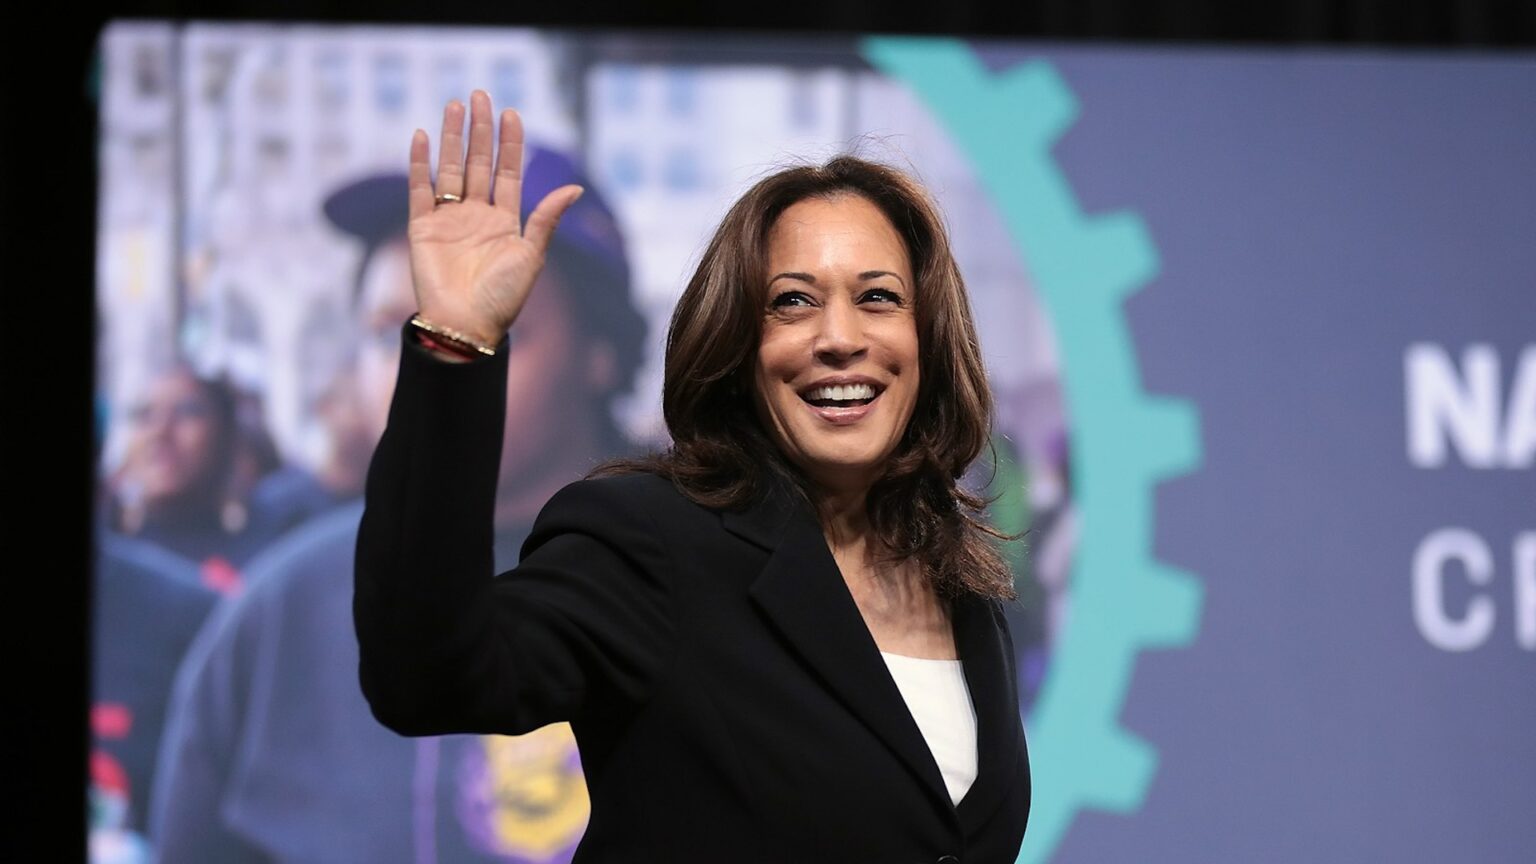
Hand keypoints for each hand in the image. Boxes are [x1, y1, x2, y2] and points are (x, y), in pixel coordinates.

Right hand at [407, 90, 583, 347]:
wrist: (466, 326)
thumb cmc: (503, 298)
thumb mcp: (532, 255)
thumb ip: (547, 219)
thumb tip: (575, 187)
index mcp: (505, 222)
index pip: (508, 172)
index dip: (510, 143)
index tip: (512, 113)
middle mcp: (477, 216)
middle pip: (478, 162)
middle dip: (480, 129)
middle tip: (479, 94)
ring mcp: (448, 221)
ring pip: (450, 168)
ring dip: (451, 137)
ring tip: (454, 105)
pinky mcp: (422, 229)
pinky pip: (419, 189)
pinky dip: (419, 163)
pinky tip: (421, 136)